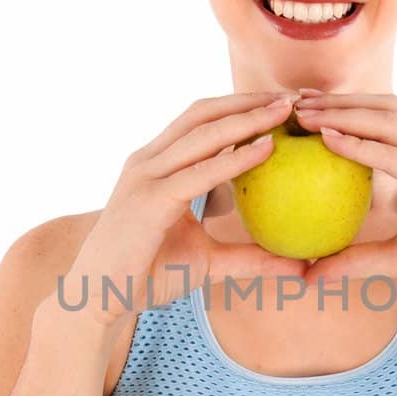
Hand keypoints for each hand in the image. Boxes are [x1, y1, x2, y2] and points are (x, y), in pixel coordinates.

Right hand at [63, 91, 306, 325]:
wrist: (98, 299)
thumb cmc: (148, 275)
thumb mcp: (208, 261)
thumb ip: (249, 257)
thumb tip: (298, 265)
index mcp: (156, 164)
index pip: (202, 121)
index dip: (240, 105)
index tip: (282, 104)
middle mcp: (148, 161)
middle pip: (204, 114)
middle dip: (249, 100)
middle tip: (294, 96)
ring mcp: (146, 176)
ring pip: (204, 134)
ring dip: (249, 118)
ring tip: (287, 110)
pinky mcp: (150, 200)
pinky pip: (201, 172)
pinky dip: (236, 158)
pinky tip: (268, 149)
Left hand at [293, 91, 396, 307]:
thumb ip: (360, 259)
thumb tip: (311, 274)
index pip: (392, 119)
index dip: (352, 107)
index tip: (311, 108)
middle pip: (389, 109)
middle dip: (342, 101)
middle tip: (298, 101)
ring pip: (393, 124)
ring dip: (346, 115)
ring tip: (306, 116)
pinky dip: (364, 147)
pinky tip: (330, 142)